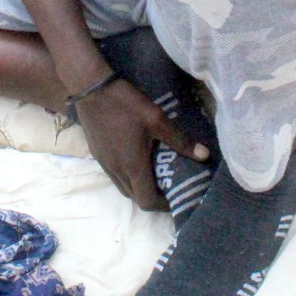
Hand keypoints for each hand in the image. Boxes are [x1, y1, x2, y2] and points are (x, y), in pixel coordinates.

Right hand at [75, 77, 207, 211]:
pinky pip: (114, 176)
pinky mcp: (97, 155)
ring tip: (153, 174)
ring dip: (138, 188)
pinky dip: (127, 177)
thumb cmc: (125, 104)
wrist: (90, 88)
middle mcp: (117, 170)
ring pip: (123, 188)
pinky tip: (135, 159)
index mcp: (133, 166)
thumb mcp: (156, 118)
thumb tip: (205, 155)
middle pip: (135, 197)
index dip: (163, 206)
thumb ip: (180, 139)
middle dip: (152, 198)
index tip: (176, 198)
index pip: (147, 201)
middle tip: (168, 185)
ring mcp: (104, 164)